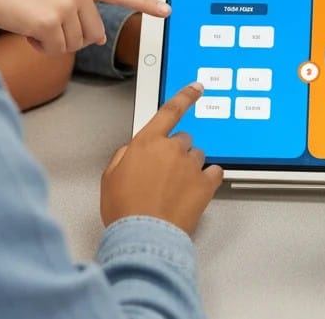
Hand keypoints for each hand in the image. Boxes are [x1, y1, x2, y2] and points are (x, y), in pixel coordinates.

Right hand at [0, 0, 170, 52]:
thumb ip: (79, 6)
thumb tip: (97, 38)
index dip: (145, 3)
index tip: (167, 10)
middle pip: (93, 33)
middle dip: (71, 36)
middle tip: (44, 23)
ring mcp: (67, 3)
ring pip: (75, 44)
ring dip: (53, 43)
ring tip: (32, 21)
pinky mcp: (52, 21)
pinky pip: (56, 50)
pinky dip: (40, 48)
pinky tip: (26, 30)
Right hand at [101, 83, 223, 233]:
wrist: (143, 237)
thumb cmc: (124, 210)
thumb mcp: (110, 178)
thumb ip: (124, 155)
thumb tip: (133, 150)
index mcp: (147, 142)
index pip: (170, 110)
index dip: (185, 96)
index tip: (196, 88)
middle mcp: (172, 148)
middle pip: (183, 139)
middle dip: (176, 152)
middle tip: (165, 175)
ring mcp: (191, 165)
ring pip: (197, 156)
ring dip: (190, 167)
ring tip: (177, 190)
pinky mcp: (205, 184)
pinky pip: (214, 172)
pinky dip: (208, 179)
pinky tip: (196, 191)